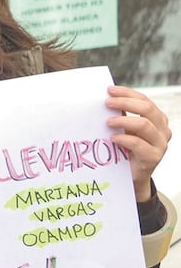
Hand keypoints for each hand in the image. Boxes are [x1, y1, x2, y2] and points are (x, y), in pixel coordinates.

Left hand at [106, 85, 170, 201]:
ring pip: (145, 125)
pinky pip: (139, 144)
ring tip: (108, 121)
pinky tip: (112, 138)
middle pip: (147, 109)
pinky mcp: (153, 157)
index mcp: (157, 119)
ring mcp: (161, 144)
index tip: (109, 90)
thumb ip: (121, 116)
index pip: (145, 100)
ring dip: (124, 120)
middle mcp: (163, 129)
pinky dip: (124, 138)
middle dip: (125, 103)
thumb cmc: (126, 150)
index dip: (127, 93)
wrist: (133, 177)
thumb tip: (105, 100)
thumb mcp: (124, 130)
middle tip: (107, 102)